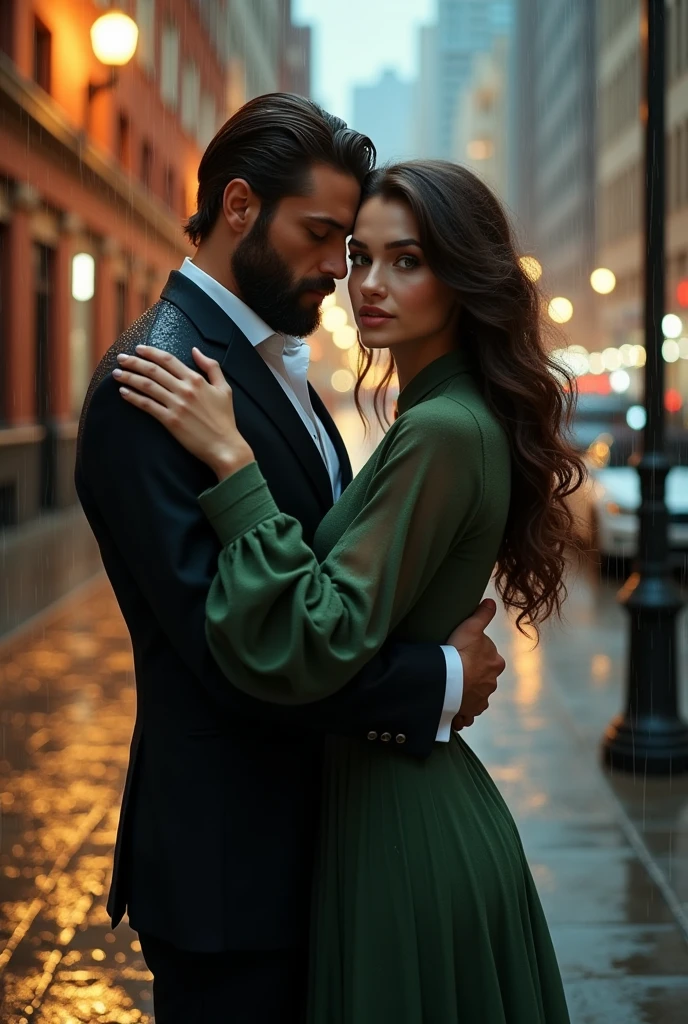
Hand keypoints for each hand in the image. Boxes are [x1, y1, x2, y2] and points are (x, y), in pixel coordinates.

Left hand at [113, 345, 253, 478]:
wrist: (224, 446)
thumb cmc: (225, 419)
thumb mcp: (224, 388)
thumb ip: (211, 366)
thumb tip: (196, 350)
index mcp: (196, 380)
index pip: (168, 360)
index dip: (151, 352)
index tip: (139, 349)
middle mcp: (185, 389)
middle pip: (154, 370)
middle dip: (134, 362)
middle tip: (121, 358)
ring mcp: (176, 405)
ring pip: (147, 386)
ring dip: (130, 378)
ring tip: (117, 374)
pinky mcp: (170, 421)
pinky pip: (148, 405)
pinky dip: (134, 398)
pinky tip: (124, 393)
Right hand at [447, 598, 504, 728]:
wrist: (449, 680)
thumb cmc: (460, 652)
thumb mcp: (471, 627)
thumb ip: (483, 614)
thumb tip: (490, 601)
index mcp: (496, 664)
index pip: (490, 659)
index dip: (478, 655)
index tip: (466, 654)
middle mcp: (492, 684)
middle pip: (484, 679)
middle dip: (475, 677)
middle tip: (458, 672)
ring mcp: (481, 700)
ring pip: (477, 697)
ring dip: (468, 696)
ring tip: (454, 691)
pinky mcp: (469, 712)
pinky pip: (467, 715)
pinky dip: (462, 714)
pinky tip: (453, 709)